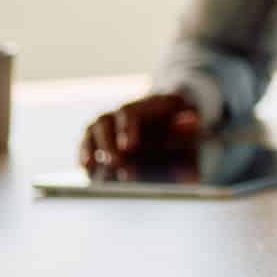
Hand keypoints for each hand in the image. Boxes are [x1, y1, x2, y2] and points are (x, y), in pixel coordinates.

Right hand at [81, 93, 202, 173]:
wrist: (173, 116)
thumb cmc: (182, 121)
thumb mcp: (192, 120)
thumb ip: (191, 123)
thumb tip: (190, 121)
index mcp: (144, 105)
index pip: (129, 113)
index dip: (126, 129)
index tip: (129, 147)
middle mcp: (121, 114)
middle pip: (105, 122)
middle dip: (107, 143)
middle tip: (114, 162)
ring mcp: (109, 126)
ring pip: (92, 132)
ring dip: (89, 149)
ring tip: (90, 167)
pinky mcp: (101, 139)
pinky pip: (88, 144)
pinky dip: (85, 155)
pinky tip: (86, 170)